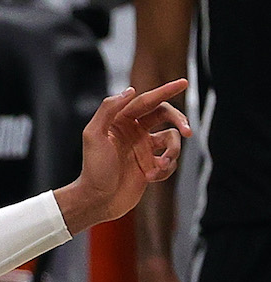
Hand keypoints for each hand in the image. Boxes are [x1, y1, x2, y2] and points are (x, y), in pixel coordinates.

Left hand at [54, 81, 190, 233]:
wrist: (98, 200)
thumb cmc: (93, 168)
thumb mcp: (94, 135)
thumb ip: (109, 109)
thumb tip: (131, 91)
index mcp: (120, 120)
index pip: (147, 101)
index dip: (165, 90)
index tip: (184, 82)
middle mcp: (133, 131)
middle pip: (165, 115)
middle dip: (179, 121)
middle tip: (187, 132)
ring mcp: (143, 148)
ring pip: (172, 140)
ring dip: (171, 152)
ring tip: (157, 167)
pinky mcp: (151, 164)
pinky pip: (170, 161)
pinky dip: (166, 169)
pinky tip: (150, 177)